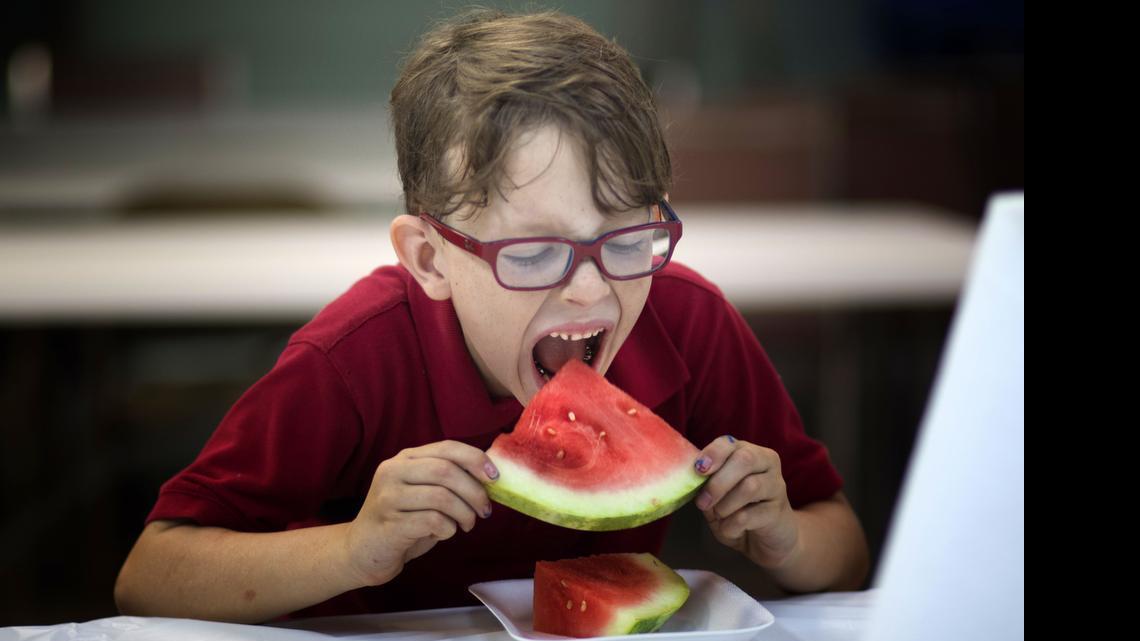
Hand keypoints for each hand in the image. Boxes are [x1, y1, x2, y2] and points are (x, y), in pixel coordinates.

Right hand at [344, 440, 498, 585]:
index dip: (475, 459)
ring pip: (442, 497)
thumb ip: (447, 480)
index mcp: (404, 458)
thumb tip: (489, 477)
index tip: (495, 477)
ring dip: (465, 513)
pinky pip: (433, 521)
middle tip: (484, 510)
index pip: (447, 447)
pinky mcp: (390, 524)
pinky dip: (449, 528)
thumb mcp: (423, 492)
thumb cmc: (402, 520)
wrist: (363, 551)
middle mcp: (392, 472)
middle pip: (446, 471)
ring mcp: (388, 497)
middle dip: (474, 491)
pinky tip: (445, 533)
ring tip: (467, 524)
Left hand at [693, 436, 800, 568]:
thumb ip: (707, 484)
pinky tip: (729, 529)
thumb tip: (692, 478)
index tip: (698, 470)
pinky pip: (750, 515)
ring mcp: (776, 486)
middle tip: (702, 503)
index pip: (729, 443)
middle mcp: (766, 463)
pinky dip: (732, 525)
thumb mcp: (717, 495)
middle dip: (718, 482)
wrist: (765, 538)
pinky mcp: (778, 511)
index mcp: (746, 452)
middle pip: (745, 459)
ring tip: (718, 516)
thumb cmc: (736, 510)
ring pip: (750, 486)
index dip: (713, 454)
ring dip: (725, 505)